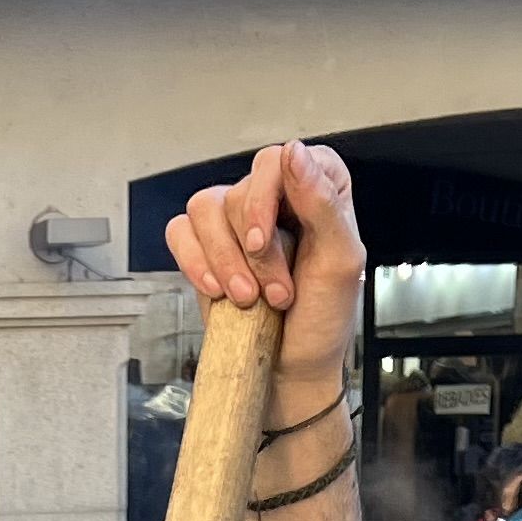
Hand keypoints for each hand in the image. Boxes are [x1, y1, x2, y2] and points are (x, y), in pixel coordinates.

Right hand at [166, 144, 366, 410]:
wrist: (290, 370)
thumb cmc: (323, 319)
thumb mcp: (341, 263)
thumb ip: (323, 203)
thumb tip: (293, 151)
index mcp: (317, 188)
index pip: (280, 159)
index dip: (267, 195)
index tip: (265, 238)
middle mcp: (273, 197)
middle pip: (240, 190)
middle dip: (255, 251)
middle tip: (277, 293)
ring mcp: (235, 221)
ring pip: (205, 208)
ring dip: (225, 261)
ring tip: (248, 300)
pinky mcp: (204, 247)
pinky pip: (180, 232)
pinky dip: (195, 263)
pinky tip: (216, 291)